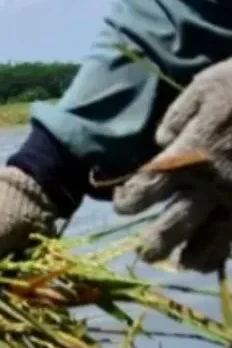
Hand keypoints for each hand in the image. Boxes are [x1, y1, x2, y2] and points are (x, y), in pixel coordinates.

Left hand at [112, 58, 231, 271]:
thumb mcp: (206, 86)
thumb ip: (178, 116)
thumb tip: (163, 141)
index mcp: (188, 157)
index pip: (144, 190)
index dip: (128, 201)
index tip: (125, 203)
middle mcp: (212, 186)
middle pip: (171, 229)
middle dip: (155, 244)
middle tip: (147, 252)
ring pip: (211, 245)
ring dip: (194, 257)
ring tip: (185, 261)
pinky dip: (229, 250)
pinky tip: (222, 252)